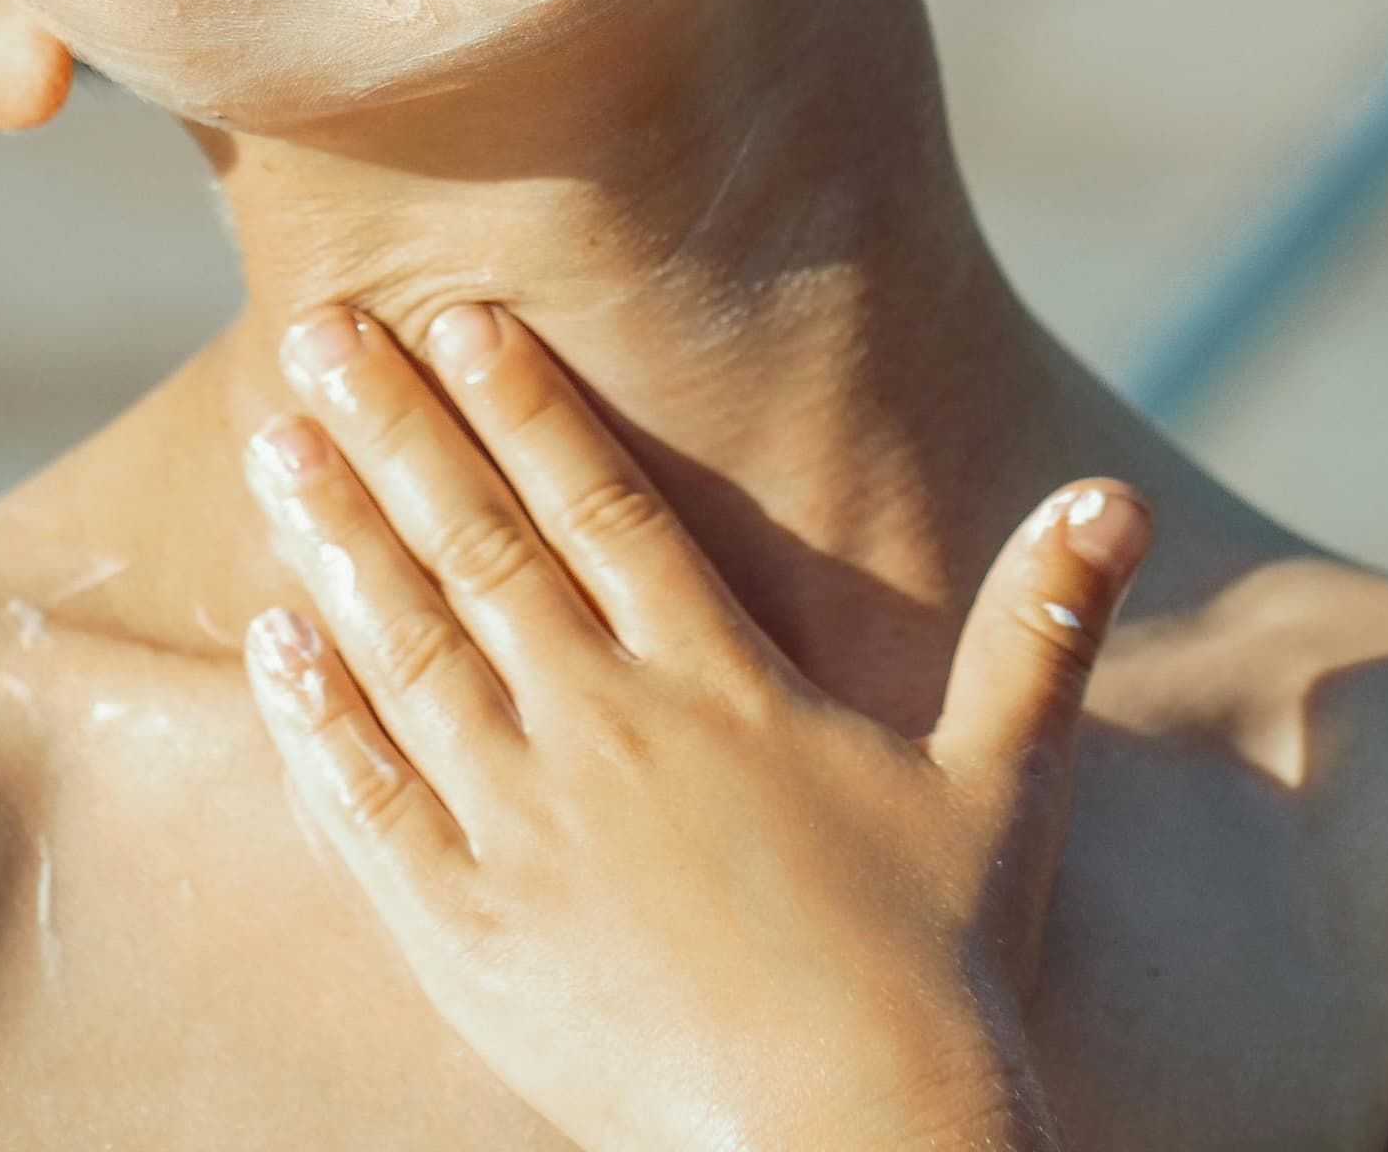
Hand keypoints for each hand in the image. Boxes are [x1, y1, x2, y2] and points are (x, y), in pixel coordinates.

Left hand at [239, 303, 1148, 1151]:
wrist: (851, 1147)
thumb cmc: (941, 972)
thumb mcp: (1006, 784)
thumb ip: (1042, 630)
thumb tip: (1119, 498)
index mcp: (723, 684)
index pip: (605, 508)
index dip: (531, 406)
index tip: (462, 319)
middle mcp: (607, 730)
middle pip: (480, 547)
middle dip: (397, 427)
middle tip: (322, 326)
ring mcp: (524, 827)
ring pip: (407, 649)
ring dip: (335, 537)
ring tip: (275, 441)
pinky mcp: (465, 927)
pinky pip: (367, 800)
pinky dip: (313, 715)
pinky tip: (269, 638)